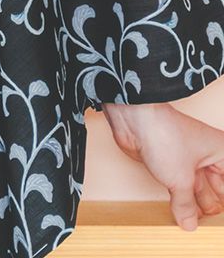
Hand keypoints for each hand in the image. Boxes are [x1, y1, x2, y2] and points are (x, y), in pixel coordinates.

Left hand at [101, 101, 223, 230]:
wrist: (132, 120)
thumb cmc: (164, 135)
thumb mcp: (181, 180)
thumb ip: (186, 206)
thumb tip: (190, 224)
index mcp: (221, 153)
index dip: (222, 199)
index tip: (220, 220)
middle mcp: (207, 155)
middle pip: (216, 188)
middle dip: (213, 206)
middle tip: (212, 226)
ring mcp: (187, 159)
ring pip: (198, 188)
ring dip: (196, 205)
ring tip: (198, 224)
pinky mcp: (169, 162)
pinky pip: (179, 185)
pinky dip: (181, 199)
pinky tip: (182, 213)